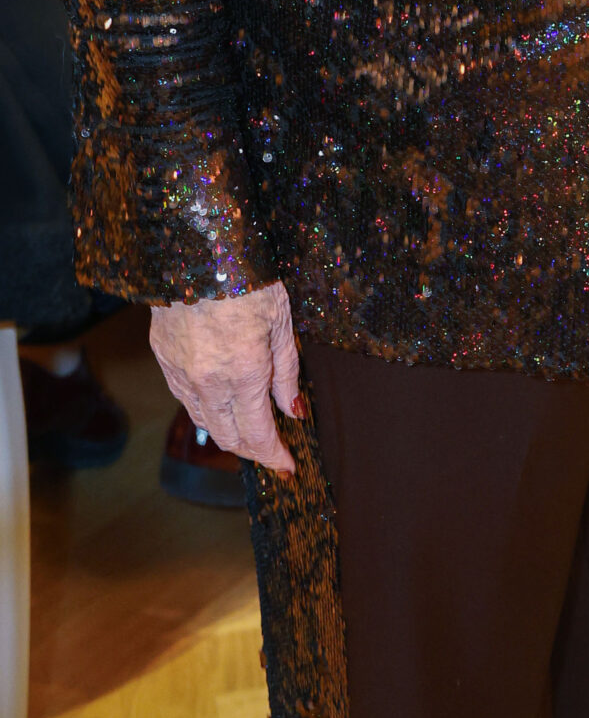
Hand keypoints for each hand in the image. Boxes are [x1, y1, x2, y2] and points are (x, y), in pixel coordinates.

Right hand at [149, 280, 301, 474]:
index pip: (258, 434)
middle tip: (271, 453)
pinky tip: (219, 403)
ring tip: (248, 432)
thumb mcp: (282, 322)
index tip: (287, 466)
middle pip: (228, 437)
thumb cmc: (250, 280)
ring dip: (227, 433)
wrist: (199, 250)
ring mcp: (181, 373)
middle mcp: (208, 382)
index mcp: (243, 374)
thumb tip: (294, 410)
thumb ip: (286, 372)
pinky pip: (185, 397)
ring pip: (204, 421)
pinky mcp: (164, 359)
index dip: (274, 455)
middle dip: (252, 450)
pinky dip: (205, 408)